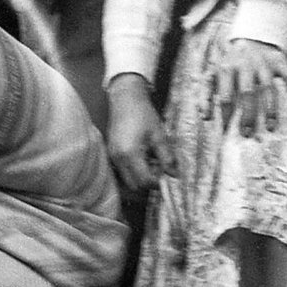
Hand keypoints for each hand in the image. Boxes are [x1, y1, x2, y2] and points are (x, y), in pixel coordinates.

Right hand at [106, 76, 174, 193]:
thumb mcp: (159, 135)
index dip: (157, 183)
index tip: (167, 178)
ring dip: (140, 178)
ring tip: (152, 163)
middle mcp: (118, 159)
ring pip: (127, 180)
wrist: (126, 100)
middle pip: (133, 185)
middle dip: (148, 184)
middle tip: (160, 171)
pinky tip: (143, 158)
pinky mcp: (111, 154)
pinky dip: (133, 171)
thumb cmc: (144, 115)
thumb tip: (175, 174)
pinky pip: (122, 171)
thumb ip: (167, 157)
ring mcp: (112, 157)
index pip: (144, 181)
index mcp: (130, 154)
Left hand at [213, 39, 286, 137]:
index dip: (226, 114)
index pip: (226, 96)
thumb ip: (205, 95)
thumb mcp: (212, 74)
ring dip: (271, 109)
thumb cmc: (229, 62)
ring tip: (271, 128)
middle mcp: (247, 66)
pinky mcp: (280, 63)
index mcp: (227, 69)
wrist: (251, 37)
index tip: (227, 131)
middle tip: (248, 134)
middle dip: (248, 115)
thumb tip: (205, 118)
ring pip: (269, 88)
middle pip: (248, 93)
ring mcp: (265, 64)